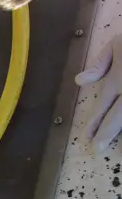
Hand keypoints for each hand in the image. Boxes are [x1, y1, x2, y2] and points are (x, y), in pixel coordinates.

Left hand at [75, 34, 121, 153]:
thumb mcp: (117, 43)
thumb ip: (100, 64)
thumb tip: (79, 81)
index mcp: (120, 77)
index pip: (104, 104)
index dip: (94, 121)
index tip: (86, 136)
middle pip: (118, 117)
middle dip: (106, 134)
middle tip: (96, 150)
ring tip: (119, 155)